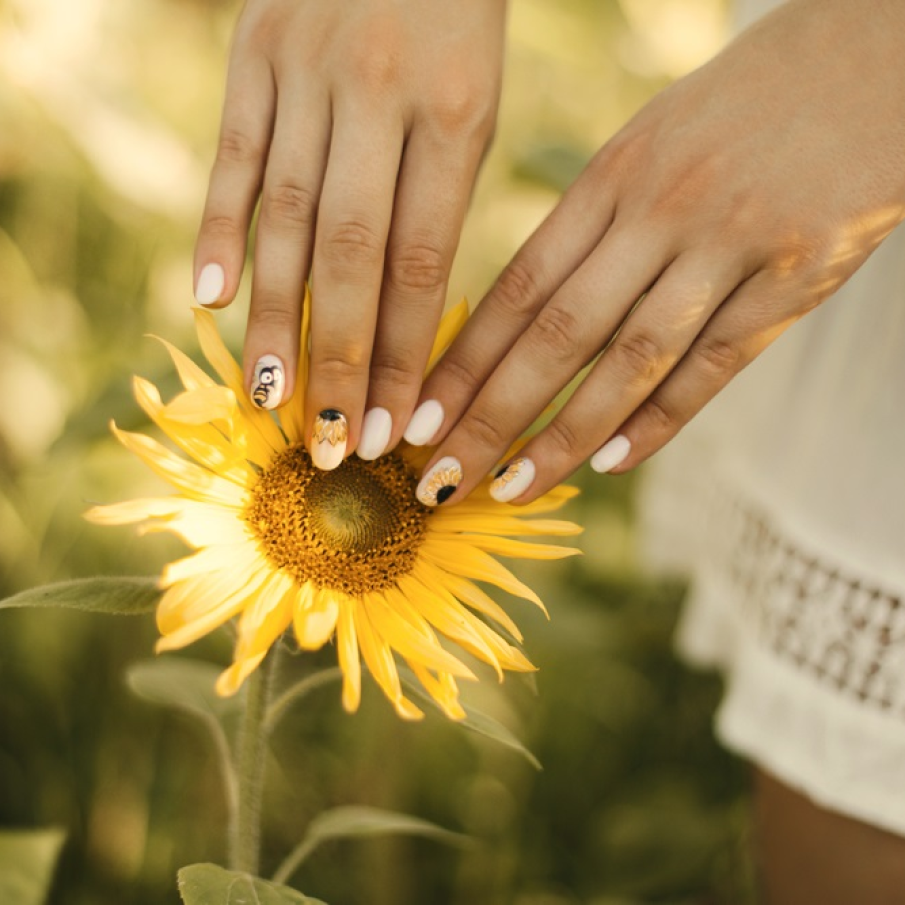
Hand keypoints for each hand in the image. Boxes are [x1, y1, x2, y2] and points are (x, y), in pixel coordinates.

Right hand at [193, 0, 505, 466]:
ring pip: (286, 217)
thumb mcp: (474, 109)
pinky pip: (232, 154)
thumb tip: (401, 321)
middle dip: (344, 359)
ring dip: (276, 316)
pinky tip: (212, 300)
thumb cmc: (453, 28)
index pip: (424, 263)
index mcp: (455, 116)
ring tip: (270, 396)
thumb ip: (436, 204)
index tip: (399, 430)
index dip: (407, 354)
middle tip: (336, 443)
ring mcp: (306, 71)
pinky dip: (219, 229)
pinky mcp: (251, 53)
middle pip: (353, 255)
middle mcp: (376, 95)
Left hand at [409, 0, 904, 506]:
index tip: (417, 416)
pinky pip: (715, 365)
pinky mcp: (794, 278)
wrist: (869, 56)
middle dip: (491, 416)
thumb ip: (592, 227)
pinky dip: (659, 419)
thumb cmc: (740, 108)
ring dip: (564, 437)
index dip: (464, 361)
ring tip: (510, 488)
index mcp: (612, 178)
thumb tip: (527, 312)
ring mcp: (728, 247)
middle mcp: (659, 213)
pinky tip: (611, 463)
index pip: (518, 287)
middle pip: (558, 335)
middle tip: (439, 478)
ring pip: (629, 361)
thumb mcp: (647, 146)